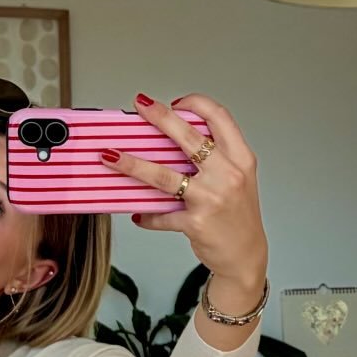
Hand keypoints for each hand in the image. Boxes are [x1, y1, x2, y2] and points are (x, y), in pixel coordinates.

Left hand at [100, 92, 268, 286]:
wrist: (245, 255)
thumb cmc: (238, 216)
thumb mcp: (238, 179)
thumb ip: (215, 159)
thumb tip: (173, 142)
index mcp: (240, 158)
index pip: (219, 117)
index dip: (195, 103)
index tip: (175, 102)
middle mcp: (227, 174)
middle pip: (188, 137)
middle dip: (160, 117)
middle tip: (140, 106)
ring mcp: (210, 199)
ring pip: (163, 176)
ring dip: (132, 165)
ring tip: (110, 157)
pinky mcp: (195, 223)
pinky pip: (161, 215)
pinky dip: (147, 216)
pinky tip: (138, 215)